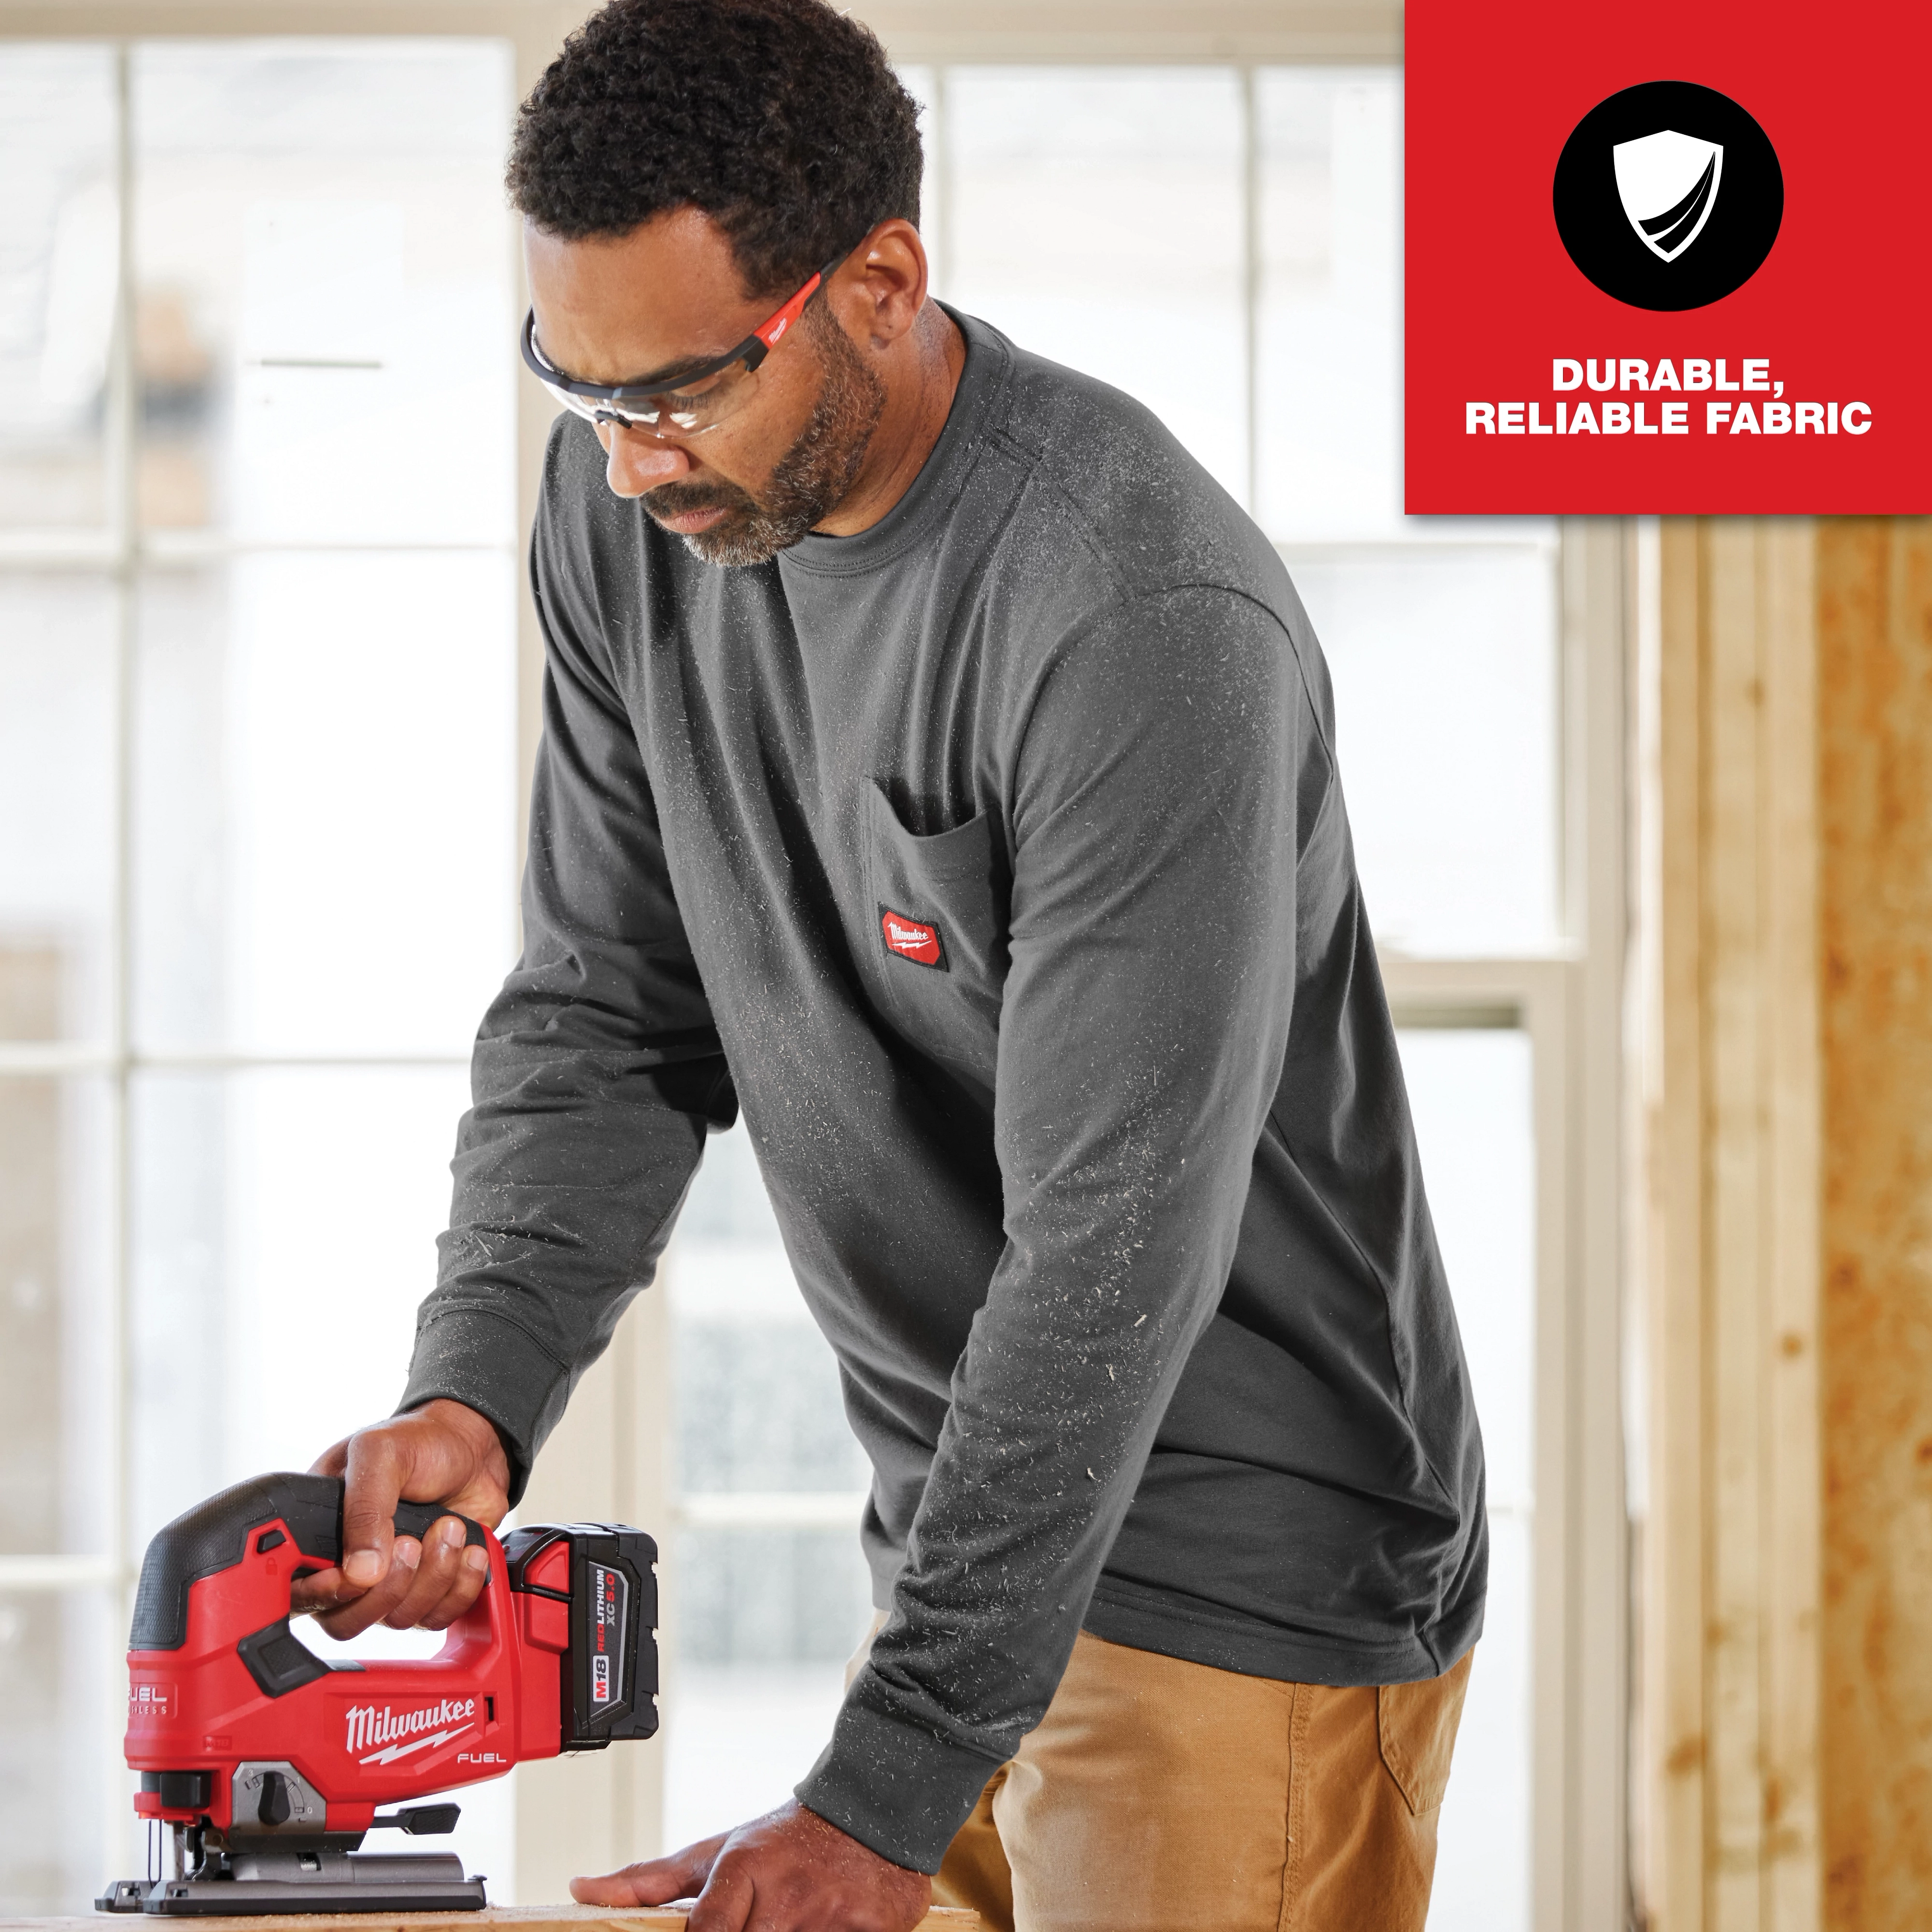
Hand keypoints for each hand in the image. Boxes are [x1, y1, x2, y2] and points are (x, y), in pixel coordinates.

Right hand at [289, 1399, 511, 1639]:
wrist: (473, 1447)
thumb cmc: (419, 1442)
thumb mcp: (380, 1454)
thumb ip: (364, 1508)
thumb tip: (360, 1571)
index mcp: (320, 1534)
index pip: (300, 1593)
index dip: (328, 1594)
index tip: (361, 1572)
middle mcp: (349, 1565)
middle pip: (347, 1621)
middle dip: (389, 1587)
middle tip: (413, 1542)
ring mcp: (389, 1580)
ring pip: (398, 1620)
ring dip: (434, 1576)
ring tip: (448, 1527)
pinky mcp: (429, 1587)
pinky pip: (438, 1617)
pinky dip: (460, 1587)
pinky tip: (469, 1550)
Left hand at [571, 1799, 930, 1931]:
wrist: (871, 1808)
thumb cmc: (784, 1838)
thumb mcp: (718, 1851)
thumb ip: (650, 1880)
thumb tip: (581, 1889)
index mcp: (745, 1868)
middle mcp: (787, 1893)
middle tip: (764, 1916)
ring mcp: (832, 1916)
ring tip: (794, 1917)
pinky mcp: (873, 1931)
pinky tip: (824, 1923)